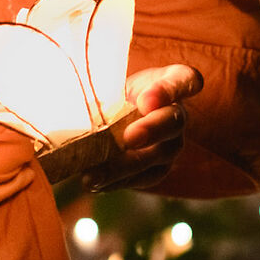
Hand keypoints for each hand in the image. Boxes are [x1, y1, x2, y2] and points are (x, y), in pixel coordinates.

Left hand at [87, 64, 203, 192]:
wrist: (115, 115)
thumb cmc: (116, 89)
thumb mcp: (112, 77)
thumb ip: (103, 79)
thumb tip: (74, 92)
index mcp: (174, 81)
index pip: (185, 80)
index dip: (168, 90)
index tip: (146, 99)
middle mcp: (177, 114)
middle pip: (173, 121)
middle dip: (150, 130)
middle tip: (128, 138)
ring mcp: (172, 144)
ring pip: (157, 157)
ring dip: (126, 166)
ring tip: (95, 175)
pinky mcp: (157, 169)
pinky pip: (142, 178)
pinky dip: (117, 182)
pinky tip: (94, 183)